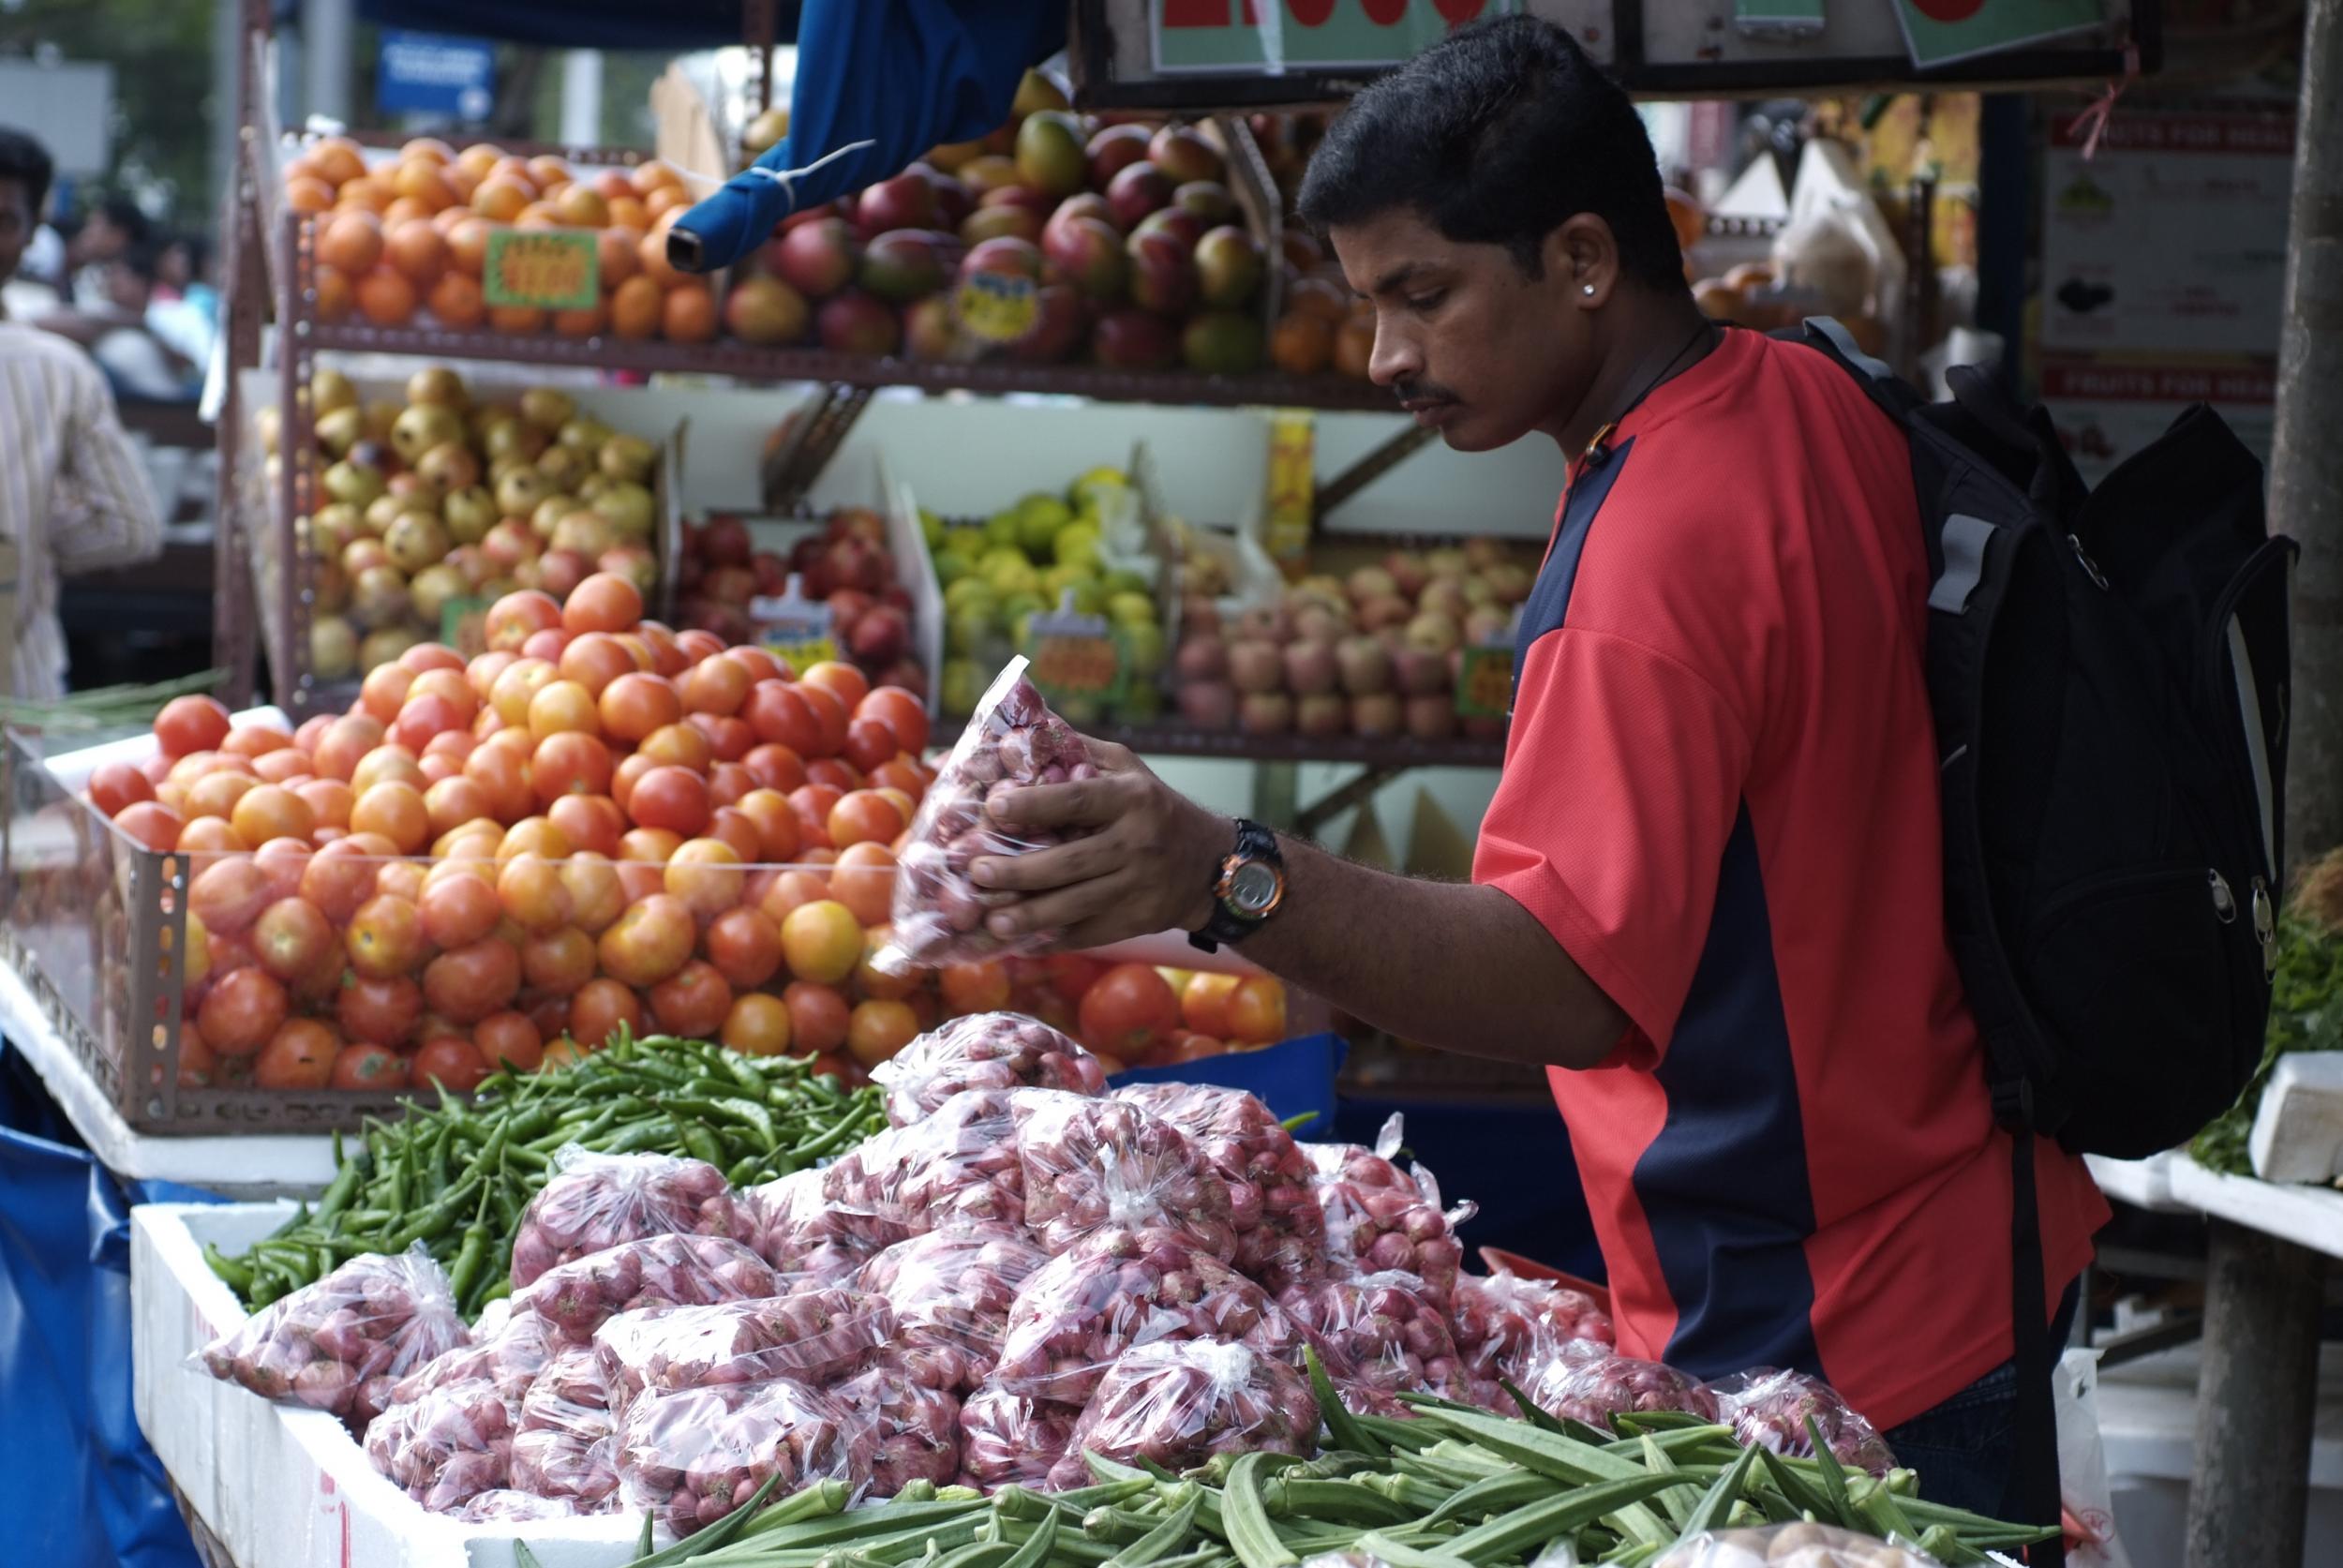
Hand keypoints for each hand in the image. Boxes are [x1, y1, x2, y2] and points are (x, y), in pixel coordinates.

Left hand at [968, 738, 1227, 950]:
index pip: (1078, 801)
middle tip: (977, 872)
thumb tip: (1023, 736)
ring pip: (1076, 904)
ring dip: (1029, 915)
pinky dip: (1053, 939)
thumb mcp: (1128, 769)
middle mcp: (1137, 842)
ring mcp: (1138, 886)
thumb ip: (1080, 752)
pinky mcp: (1137, 920)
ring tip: (991, 919)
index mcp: (1132, 799)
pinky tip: (1022, 941)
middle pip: (1070, 861)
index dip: (1034, 804)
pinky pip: (1089, 932)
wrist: (1211, 864)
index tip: (994, 807)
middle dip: (1019, 870)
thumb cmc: (1154, 807)